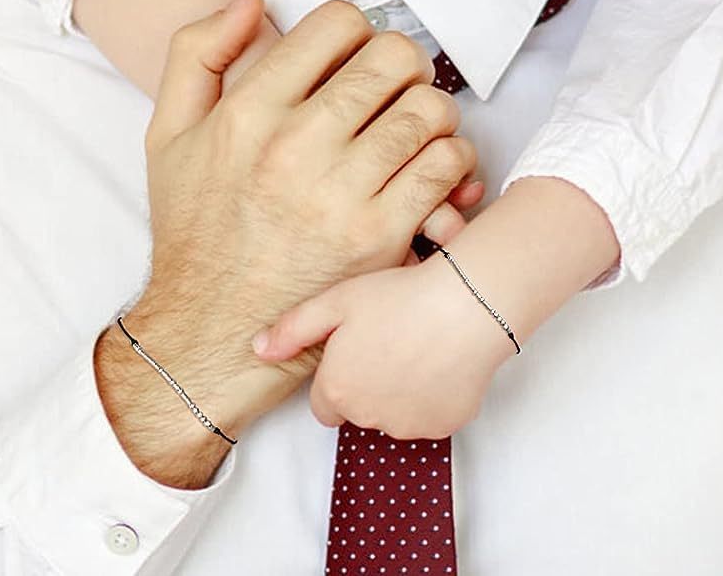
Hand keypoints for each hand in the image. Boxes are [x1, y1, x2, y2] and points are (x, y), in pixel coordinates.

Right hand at [105, 0, 478, 460]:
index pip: (336, 24)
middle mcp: (295, 147)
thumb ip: (197, 51)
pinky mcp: (380, 238)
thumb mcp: (167, 134)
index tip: (350, 55)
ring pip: (427, 109)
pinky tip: (429, 167)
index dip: (354, 29)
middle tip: (393, 84)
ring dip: (431, 109)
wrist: (207, 337)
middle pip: (392, 58)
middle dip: (402, 62)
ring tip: (413, 125)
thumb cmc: (194, 231)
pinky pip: (444, 167)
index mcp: (248, 112)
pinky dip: (450, 157)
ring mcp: (341, 195)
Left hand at [252, 253, 516, 440]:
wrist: (464, 305)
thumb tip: (258, 350)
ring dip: (399, 393)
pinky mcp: (444, 426)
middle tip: (389, 340)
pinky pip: (430, 416)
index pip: (324, 404)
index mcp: (338, 390)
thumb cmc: (400, 296)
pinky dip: (433, 397)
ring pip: (394, 415)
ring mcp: (408, 425)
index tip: (357, 348)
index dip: (339, 375)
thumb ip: (293, 329)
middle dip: (368, 384)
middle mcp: (369, 417)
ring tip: (417, 346)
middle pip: (359, 410)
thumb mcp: (337, 301)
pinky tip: (440, 360)